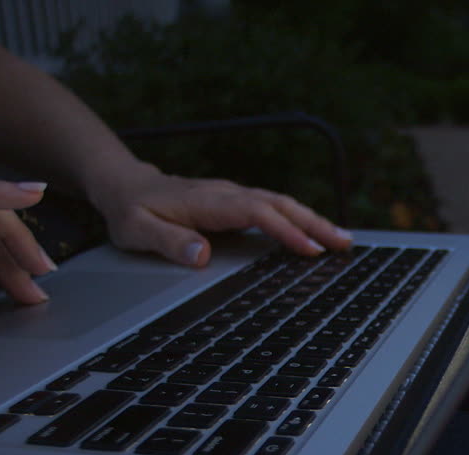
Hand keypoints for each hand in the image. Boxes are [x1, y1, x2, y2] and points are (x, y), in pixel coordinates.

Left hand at [89, 164, 352, 267]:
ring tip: (343, 240)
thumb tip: (201, 256)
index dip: (284, 230)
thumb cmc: (130, 210)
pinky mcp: (238, 201)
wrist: (125, 184)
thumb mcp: (135, 230)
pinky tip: (317, 233)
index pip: (255, 213)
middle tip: (344, 244)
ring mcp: (234, 195)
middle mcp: (226, 193)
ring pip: (282, 203)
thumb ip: (167, 241)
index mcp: (206, 201)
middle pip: (279, 204)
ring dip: (314, 220)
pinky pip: (275, 208)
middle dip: (314, 223)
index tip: (308, 249)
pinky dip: (301, 219)